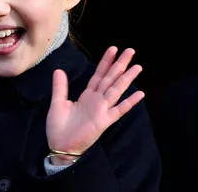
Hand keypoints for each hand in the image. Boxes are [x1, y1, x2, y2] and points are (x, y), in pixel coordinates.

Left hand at [46, 46, 144, 163]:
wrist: (60, 147)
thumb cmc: (59, 127)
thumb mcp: (58, 103)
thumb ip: (60, 87)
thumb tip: (58, 70)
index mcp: (88, 95)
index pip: (99, 74)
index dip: (106, 62)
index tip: (113, 49)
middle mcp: (97, 99)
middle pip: (111, 78)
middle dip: (120, 64)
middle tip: (130, 50)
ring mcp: (102, 109)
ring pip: (116, 90)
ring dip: (127, 78)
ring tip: (138, 67)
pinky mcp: (104, 121)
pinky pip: (118, 110)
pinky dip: (129, 102)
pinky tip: (140, 94)